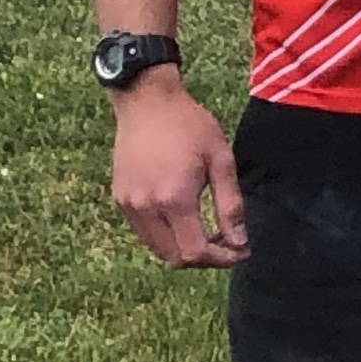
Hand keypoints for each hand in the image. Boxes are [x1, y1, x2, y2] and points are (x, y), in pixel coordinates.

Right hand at [109, 71, 247, 268]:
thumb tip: (240, 242)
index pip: (194, 253)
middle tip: (227, 242)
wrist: (147, 102)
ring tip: (207, 231)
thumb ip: (230, 205)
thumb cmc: (190, 126)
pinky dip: (165, 235)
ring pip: (157, 248)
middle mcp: (145, 207)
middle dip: (204, 258)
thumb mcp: (221, 160)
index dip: (221, 259)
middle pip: (174, 257)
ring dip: (183, 248)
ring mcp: (128, 204)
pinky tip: (183, 217)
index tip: (241, 250)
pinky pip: (144, 232)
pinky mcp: (119, 198)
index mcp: (173, 199)